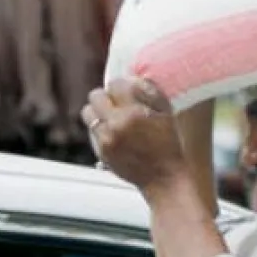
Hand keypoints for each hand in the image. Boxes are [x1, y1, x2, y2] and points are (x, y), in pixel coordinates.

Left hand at [82, 77, 188, 194]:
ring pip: (88, 113)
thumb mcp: (167, 113)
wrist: (163, 177)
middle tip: (116, 104)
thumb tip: (132, 78)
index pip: (115, 84)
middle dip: (106, 97)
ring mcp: (106, 139)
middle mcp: (116, 124)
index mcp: (134, 112)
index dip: (121, 86)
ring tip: (111, 118)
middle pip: (95, 96)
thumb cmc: (169, 144)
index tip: (125, 92)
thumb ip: (149, 91)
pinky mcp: (102, 151)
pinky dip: (100, 129)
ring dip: (98, 112)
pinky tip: (114, 133)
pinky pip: (92, 131)